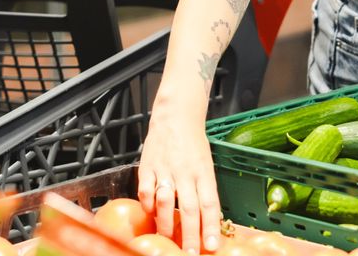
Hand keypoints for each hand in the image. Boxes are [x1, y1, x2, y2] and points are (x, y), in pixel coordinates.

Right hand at [137, 108, 221, 253]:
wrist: (176, 115)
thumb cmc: (193, 143)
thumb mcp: (206, 165)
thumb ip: (205, 191)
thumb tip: (209, 221)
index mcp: (204, 172)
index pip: (209, 203)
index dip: (211, 227)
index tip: (212, 246)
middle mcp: (185, 172)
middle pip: (188, 208)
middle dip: (189, 235)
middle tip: (191, 254)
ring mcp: (165, 169)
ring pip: (165, 202)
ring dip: (166, 225)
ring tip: (168, 242)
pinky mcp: (147, 166)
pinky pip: (145, 190)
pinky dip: (147, 206)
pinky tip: (150, 214)